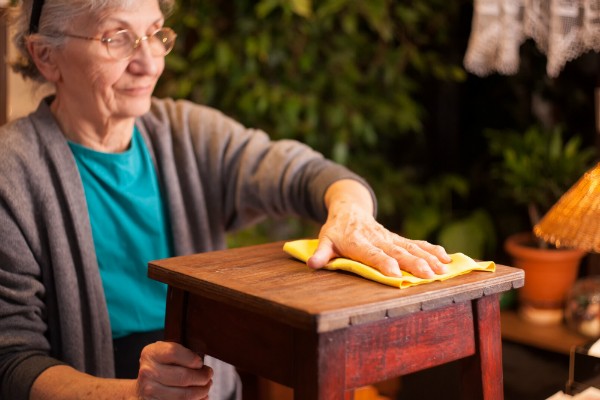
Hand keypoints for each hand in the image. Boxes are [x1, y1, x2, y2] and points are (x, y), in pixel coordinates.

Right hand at [136, 341, 212, 399]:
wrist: (142, 386)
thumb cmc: (161, 365)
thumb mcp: (165, 352)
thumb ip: (181, 353)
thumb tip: (202, 366)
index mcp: (151, 353)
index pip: (174, 353)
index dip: (192, 359)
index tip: (200, 363)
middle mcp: (148, 372)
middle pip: (183, 377)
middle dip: (202, 377)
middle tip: (209, 375)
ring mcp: (149, 391)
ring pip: (184, 395)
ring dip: (201, 392)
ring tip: (206, 386)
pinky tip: (201, 397)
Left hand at [307, 181, 450, 278]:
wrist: (349, 209)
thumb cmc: (335, 230)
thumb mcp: (324, 240)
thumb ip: (322, 253)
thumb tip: (312, 264)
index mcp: (358, 241)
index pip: (372, 253)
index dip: (383, 263)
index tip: (396, 274)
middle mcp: (377, 239)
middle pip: (397, 251)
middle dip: (414, 263)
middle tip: (428, 275)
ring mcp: (390, 238)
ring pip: (411, 247)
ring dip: (428, 258)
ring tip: (443, 269)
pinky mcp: (398, 238)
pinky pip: (416, 243)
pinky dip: (431, 250)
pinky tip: (446, 258)